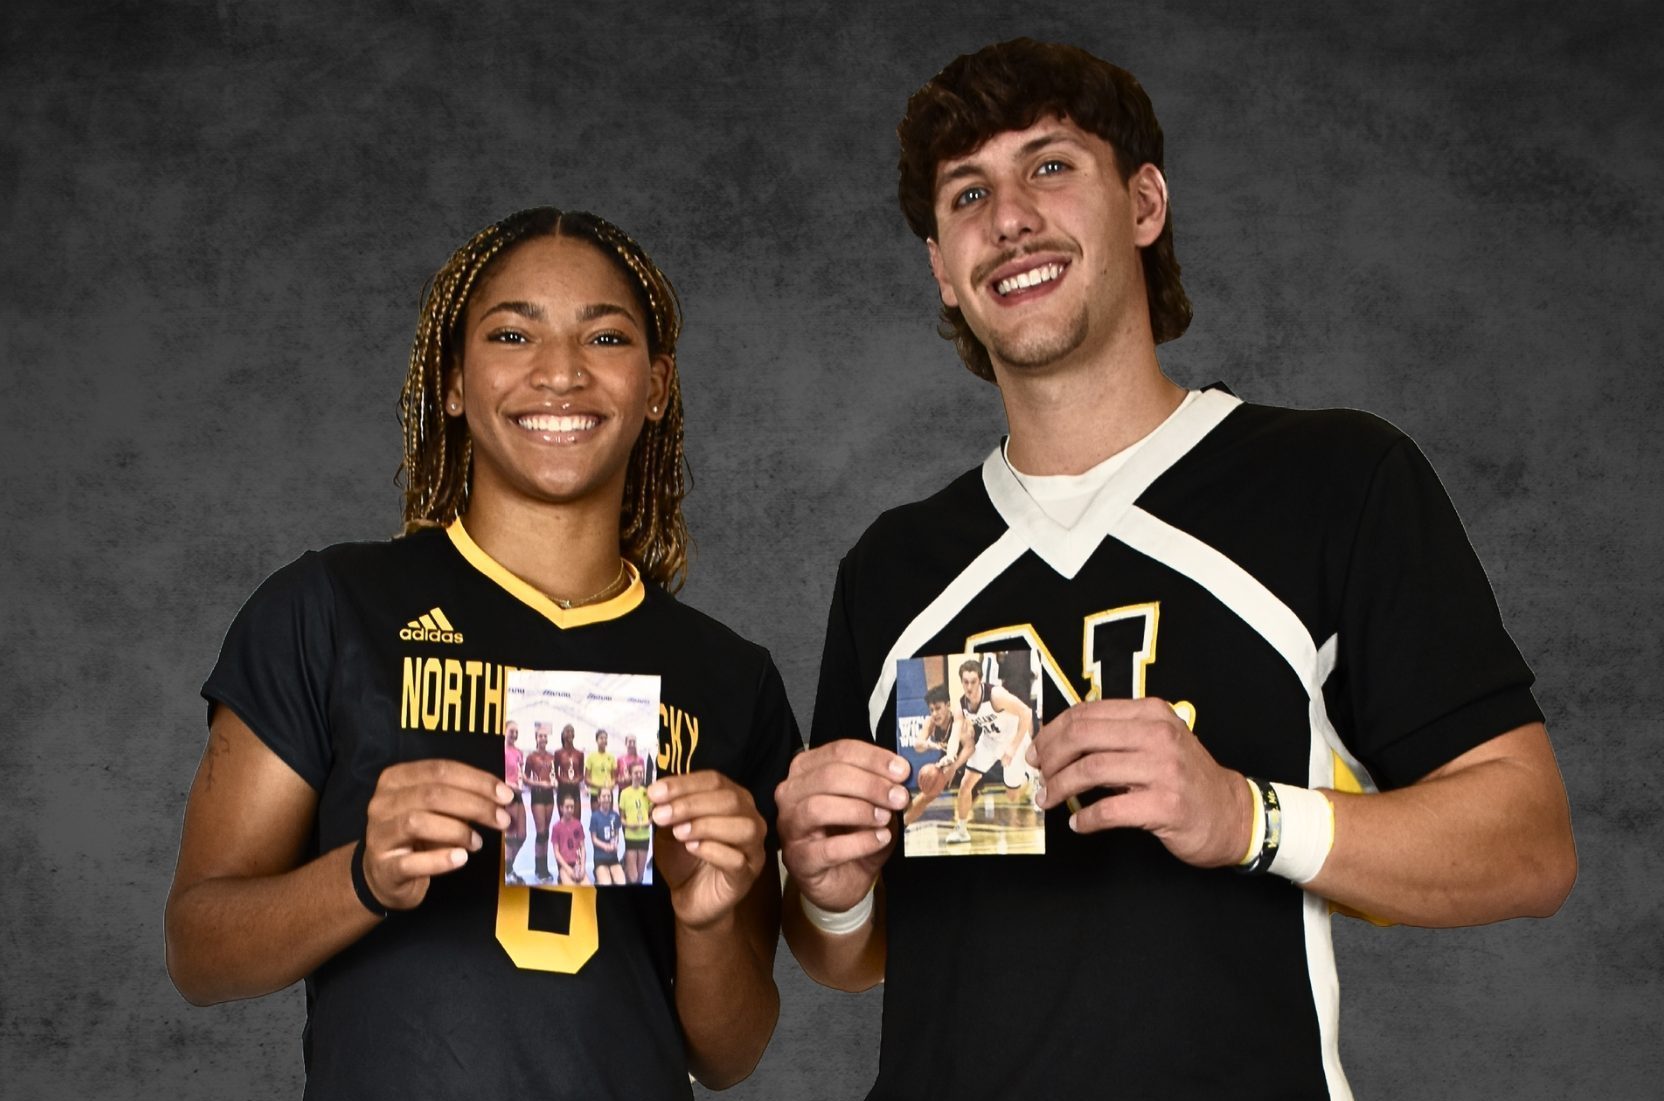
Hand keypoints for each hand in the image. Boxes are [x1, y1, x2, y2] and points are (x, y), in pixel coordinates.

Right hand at [362, 760, 513, 910]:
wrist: (384, 876)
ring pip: (418, 822)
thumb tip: (502, 796)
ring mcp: (379, 835)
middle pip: (432, 794)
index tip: (506, 795)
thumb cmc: (416, 835)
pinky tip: (461, 858)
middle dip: (475, 805)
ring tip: (478, 843)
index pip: (440, 769)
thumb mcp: (435, 810)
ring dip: (458, 831)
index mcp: (396, 779)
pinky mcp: (383, 868)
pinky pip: (412, 862)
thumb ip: (461, 797)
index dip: (477, 780)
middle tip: (502, 819)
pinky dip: (440, 859)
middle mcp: (382, 803)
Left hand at [650, 771, 766, 930]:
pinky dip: (713, 850)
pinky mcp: (747, 875)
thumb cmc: (683, 857)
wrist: (690, 898)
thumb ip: (666, 810)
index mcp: (732, 798)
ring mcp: (753, 848)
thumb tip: (651, 794)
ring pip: (743, 827)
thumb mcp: (670, 828)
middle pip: (730, 800)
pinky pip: (737, 859)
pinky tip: (692, 848)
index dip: (684, 783)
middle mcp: (750, 818)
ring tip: (678, 833)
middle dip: (691, 804)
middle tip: (660, 815)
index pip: (714, 780)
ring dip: (706, 825)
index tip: (654, 792)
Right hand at [776, 740, 907, 911]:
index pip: (839, 751)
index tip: (902, 770)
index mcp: (808, 769)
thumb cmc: (853, 834)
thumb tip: (904, 776)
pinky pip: (827, 848)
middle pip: (828, 776)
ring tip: (885, 817)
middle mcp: (791, 793)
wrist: (843, 879)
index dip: (873, 758)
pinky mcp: (798, 859)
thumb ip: (883, 787)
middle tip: (899, 797)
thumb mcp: (872, 804)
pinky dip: (859, 842)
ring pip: (818, 807)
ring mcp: (790, 826)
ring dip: (859, 810)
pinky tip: (880, 839)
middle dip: (870, 784)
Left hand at [1029, 697, 1250, 867]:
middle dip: (1050, 757)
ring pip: (1091, 770)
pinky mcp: (1166, 805)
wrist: (1231, 814)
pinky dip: (1086, 818)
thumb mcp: (1156, 742)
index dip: (1053, 732)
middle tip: (1038, 775)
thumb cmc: (1185, 778)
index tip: (1037, 750)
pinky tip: (1079, 823)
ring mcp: (1165, 770)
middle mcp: (1158, 735)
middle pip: (1083, 737)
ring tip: (1050, 799)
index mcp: (1151, 713)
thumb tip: (1058, 742)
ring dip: (1061, 787)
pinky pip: (1110, 809)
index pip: (1087, 713)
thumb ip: (1116, 736)